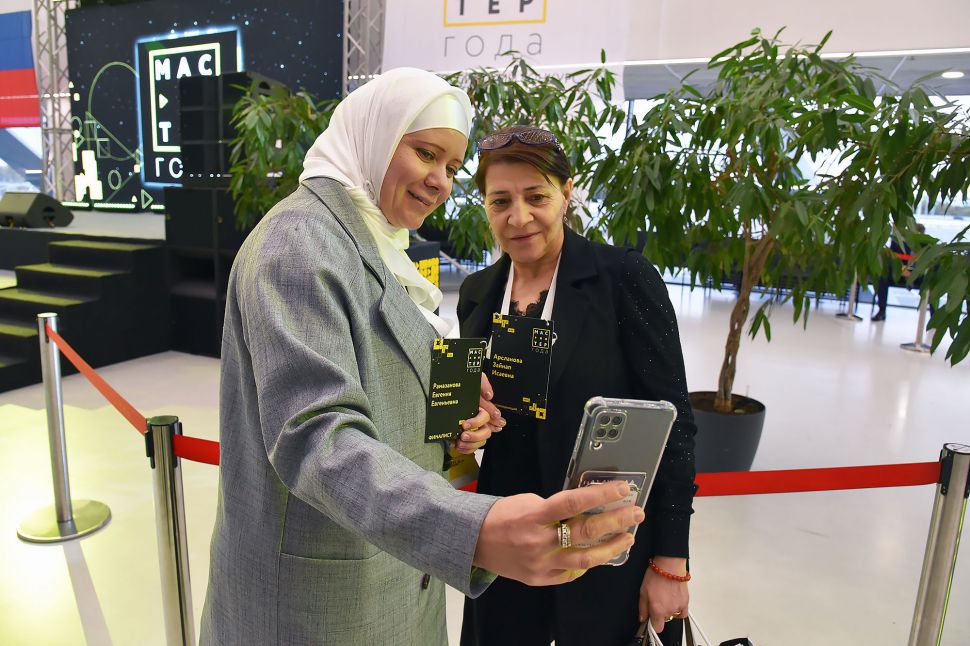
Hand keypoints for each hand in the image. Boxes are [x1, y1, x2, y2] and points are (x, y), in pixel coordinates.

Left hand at [455, 373, 504, 453]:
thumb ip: (483, 383)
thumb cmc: (458, 379)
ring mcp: (472, 428)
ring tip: (459, 441)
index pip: (486, 417)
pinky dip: (466, 449)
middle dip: (476, 435)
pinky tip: (457, 446)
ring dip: (471, 444)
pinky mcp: (464, 435)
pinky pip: (472, 447)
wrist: (442, 385)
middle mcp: (478, 418)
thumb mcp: (473, 377)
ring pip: (480, 442)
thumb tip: (490, 396)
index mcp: (482, 406)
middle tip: (463, 434)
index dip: (478, 422)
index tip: (466, 424)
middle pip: (486, 432)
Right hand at [473, 482, 644, 585]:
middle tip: (635, 513)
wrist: (474, 542)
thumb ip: (555, 507)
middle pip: (586, 531)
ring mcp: (540, 563)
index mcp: (534, 515)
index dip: (601, 495)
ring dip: (611, 548)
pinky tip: (600, 555)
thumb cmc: (502, 516)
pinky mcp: (539, 579)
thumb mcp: (527, 501)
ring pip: (585, 559)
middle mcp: (539, 541)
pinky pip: (571, 573)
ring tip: (627, 538)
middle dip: (616, 521)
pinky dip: (587, 563)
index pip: (573, 503)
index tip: (623, 489)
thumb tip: (585, 505)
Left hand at [640, 556, 689, 633]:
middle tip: (657, 601)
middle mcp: (669, 611)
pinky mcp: (686, 602)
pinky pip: (682, 613)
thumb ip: (643, 608)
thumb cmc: (656, 576)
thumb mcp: (643, 591)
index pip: (657, 628)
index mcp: (658, 610)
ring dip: (669, 610)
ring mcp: (678, 607)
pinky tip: (674, 602)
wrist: (669, 566)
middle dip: (660, 614)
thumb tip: (642, 618)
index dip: (653, 624)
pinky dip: (679, 610)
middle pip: (664, 620)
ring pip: (672, 615)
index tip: (651, 619)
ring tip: (665, 598)